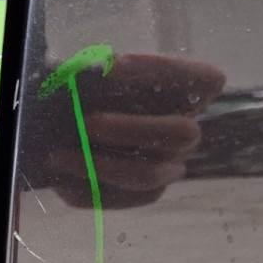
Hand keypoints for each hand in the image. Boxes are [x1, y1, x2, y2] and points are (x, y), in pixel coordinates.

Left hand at [33, 54, 224, 205]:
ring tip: (58, 156)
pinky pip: (121, 199)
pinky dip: (86, 188)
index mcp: (191, 92)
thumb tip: (83, 80)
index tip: (114, 64)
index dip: (164, 72)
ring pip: (148, 175)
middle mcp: (186, 133)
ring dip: (101, 166)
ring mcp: (169, 167)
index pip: (205, 80)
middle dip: (130, 128)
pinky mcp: (144, 195)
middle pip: (179, 133)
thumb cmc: (96, 90)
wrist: (73, 124)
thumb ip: (97, 74)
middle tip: (87, 122)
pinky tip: (57, 176)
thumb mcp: (97, 75)